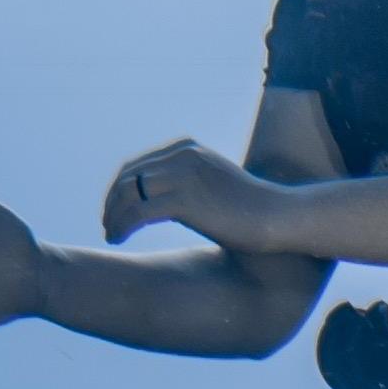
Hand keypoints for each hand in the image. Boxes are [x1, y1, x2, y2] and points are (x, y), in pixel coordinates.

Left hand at [104, 136, 286, 252]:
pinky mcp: (185, 201)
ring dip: (113, 216)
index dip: (120, 188)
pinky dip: (122, 226)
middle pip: (128, 176)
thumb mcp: (217, 185)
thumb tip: (171, 202)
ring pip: (128, 193)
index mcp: (187, 149)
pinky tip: (117, 239)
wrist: (279, 217)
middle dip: (112, 202)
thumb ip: (192, 183)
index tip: (115, 211)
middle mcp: (181, 156)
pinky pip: (138, 212)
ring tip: (110, 235)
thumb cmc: (254, 210)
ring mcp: (183, 177)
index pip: (138, 165)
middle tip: (108, 225)